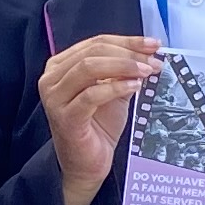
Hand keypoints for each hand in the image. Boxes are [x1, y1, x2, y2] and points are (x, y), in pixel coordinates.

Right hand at [37, 33, 161, 204]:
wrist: (87, 164)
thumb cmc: (98, 126)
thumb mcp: (113, 91)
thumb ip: (123, 71)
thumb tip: (148, 53)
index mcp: (61, 66)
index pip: (96, 43)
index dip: (127, 41)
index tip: (153, 45)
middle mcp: (51, 78)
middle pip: (93, 52)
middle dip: (128, 53)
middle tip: (153, 61)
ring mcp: (55, 98)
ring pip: (89, 67)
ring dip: (123, 67)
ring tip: (146, 72)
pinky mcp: (65, 117)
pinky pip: (91, 95)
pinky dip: (116, 87)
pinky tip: (135, 87)